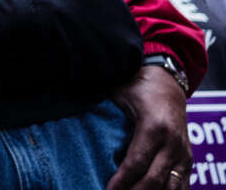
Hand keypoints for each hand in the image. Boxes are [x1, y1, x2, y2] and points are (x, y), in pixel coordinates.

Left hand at [107, 65, 190, 189]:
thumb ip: (102, 113)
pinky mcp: (189, 160)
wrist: (167, 83)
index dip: (122, 180)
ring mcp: (183, 153)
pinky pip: (183, 185)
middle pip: (154, 179)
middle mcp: (173, 143)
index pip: (136, 162)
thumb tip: (74, 121)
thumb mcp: (118, 95)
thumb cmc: (138, 88)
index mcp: (154, 127)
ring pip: (173, 187)